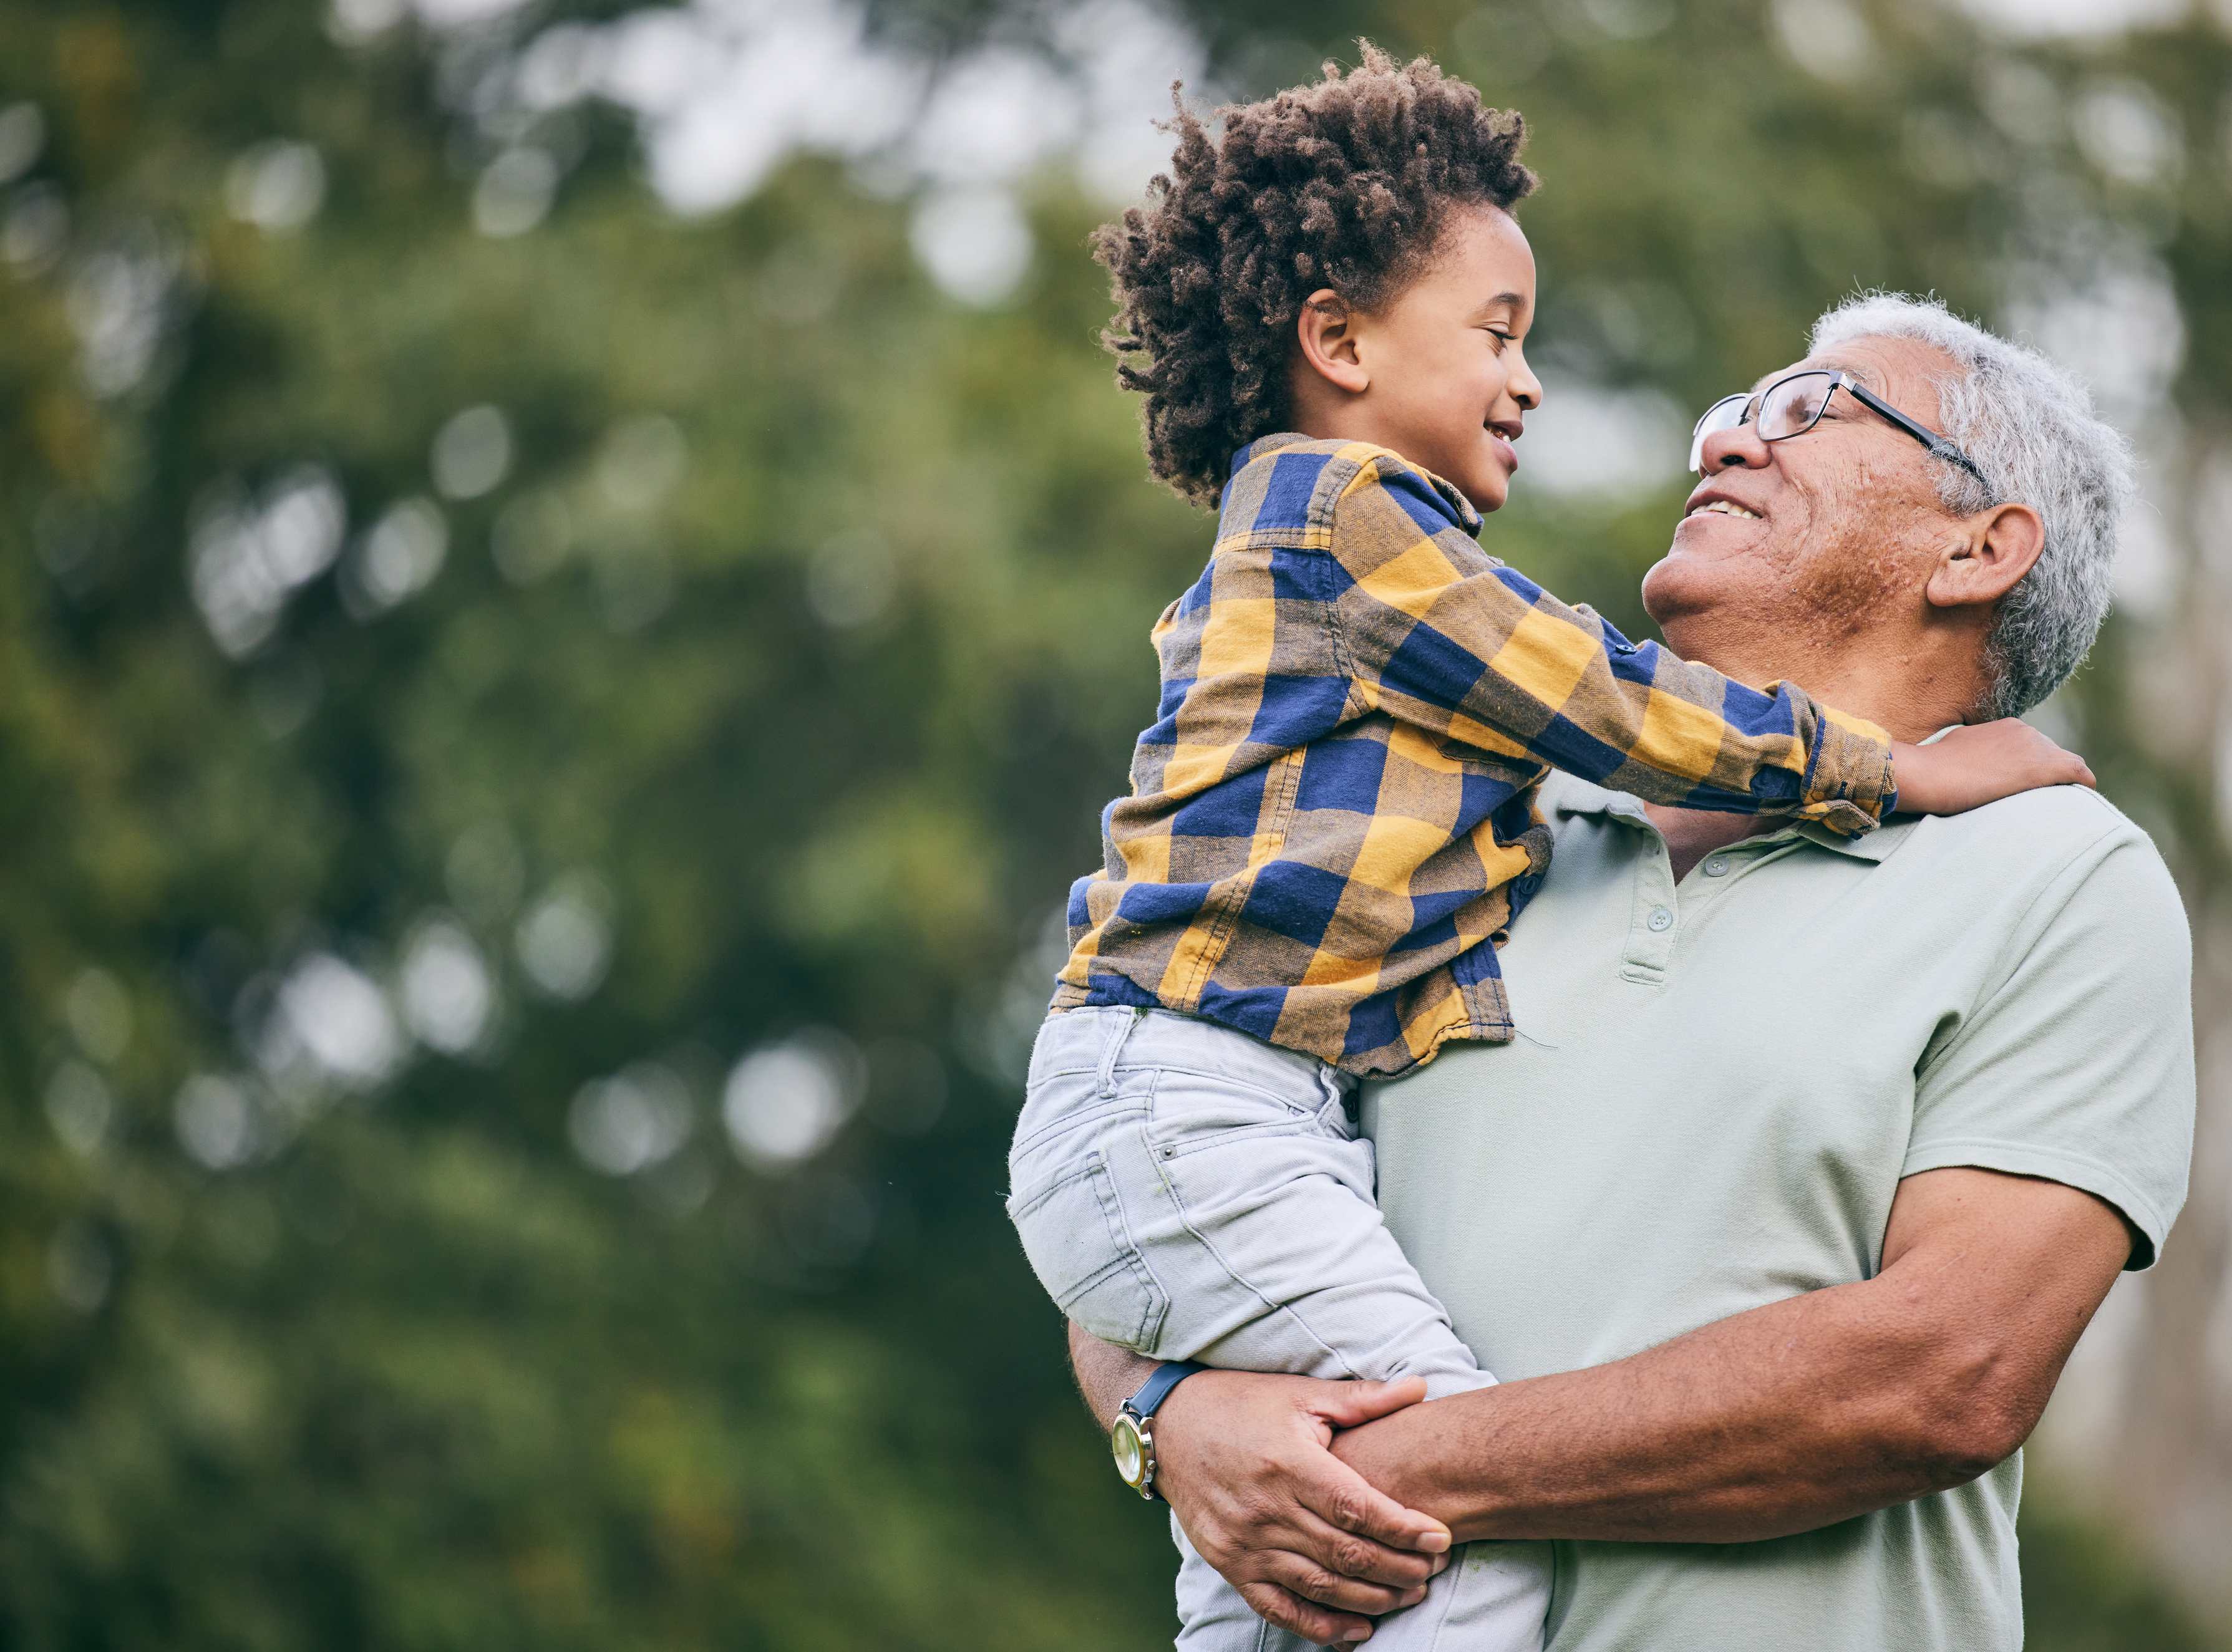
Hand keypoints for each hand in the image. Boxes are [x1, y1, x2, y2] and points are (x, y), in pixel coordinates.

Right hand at [1152, 1370, 1451, 1645]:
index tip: (1440, 1537)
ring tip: (1411, 1594)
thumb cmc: (1239, 1404)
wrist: (1167, 1426)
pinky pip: (1280, 1608)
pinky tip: (1359, 1629)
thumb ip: (1362, 1398)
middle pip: (1345, 1552)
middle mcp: (1265, 1509)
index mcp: (1287, 1463)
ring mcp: (1245, 1544)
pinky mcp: (1229, 1565)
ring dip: (1372, 1597)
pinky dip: (1321, 1627)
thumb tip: (1421, 1387)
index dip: (1403, 1527)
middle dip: (1399, 1566)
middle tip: (1435, 1569)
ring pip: (1321, 1585)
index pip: (1356, 1508)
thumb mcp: (1299, 1394)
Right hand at [1890, 720, 2093, 815]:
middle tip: (2040, 801)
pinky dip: (2082, 785)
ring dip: (2060, 783)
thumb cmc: (1932, 768)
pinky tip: (2082, 799)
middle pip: (2051, 755)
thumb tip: (1974, 766)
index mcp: (2006, 727)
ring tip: (2056, 806)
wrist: (1928, 773)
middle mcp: (2026, 731)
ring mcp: (2036, 746)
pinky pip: (2077, 773)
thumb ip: (1977, 753)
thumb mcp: (1958, 751)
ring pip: (2065, 765)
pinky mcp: (2044, 765)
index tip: (2027, 787)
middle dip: (2048, 775)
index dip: (2032, 768)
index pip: (2032, 748)